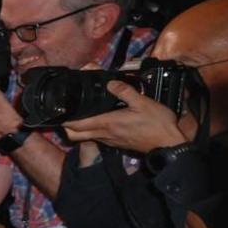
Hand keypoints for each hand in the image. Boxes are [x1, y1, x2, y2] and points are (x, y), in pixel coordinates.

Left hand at [62, 80, 190, 153]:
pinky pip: (97, 138)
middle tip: (67, 112)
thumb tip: (111, 82)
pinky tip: (99, 120)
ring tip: (80, 113)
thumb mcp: (143, 103)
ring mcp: (109, 140)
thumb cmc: (157, 124)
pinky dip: (92, 130)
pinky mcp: (116, 143)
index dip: (64, 119)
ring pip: (84, 137)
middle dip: (66, 125)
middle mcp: (104, 134)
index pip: (76, 125)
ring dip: (78, 128)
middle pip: (74, 135)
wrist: (168, 144)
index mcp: (107, 123)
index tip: (59, 110)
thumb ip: (125, 92)